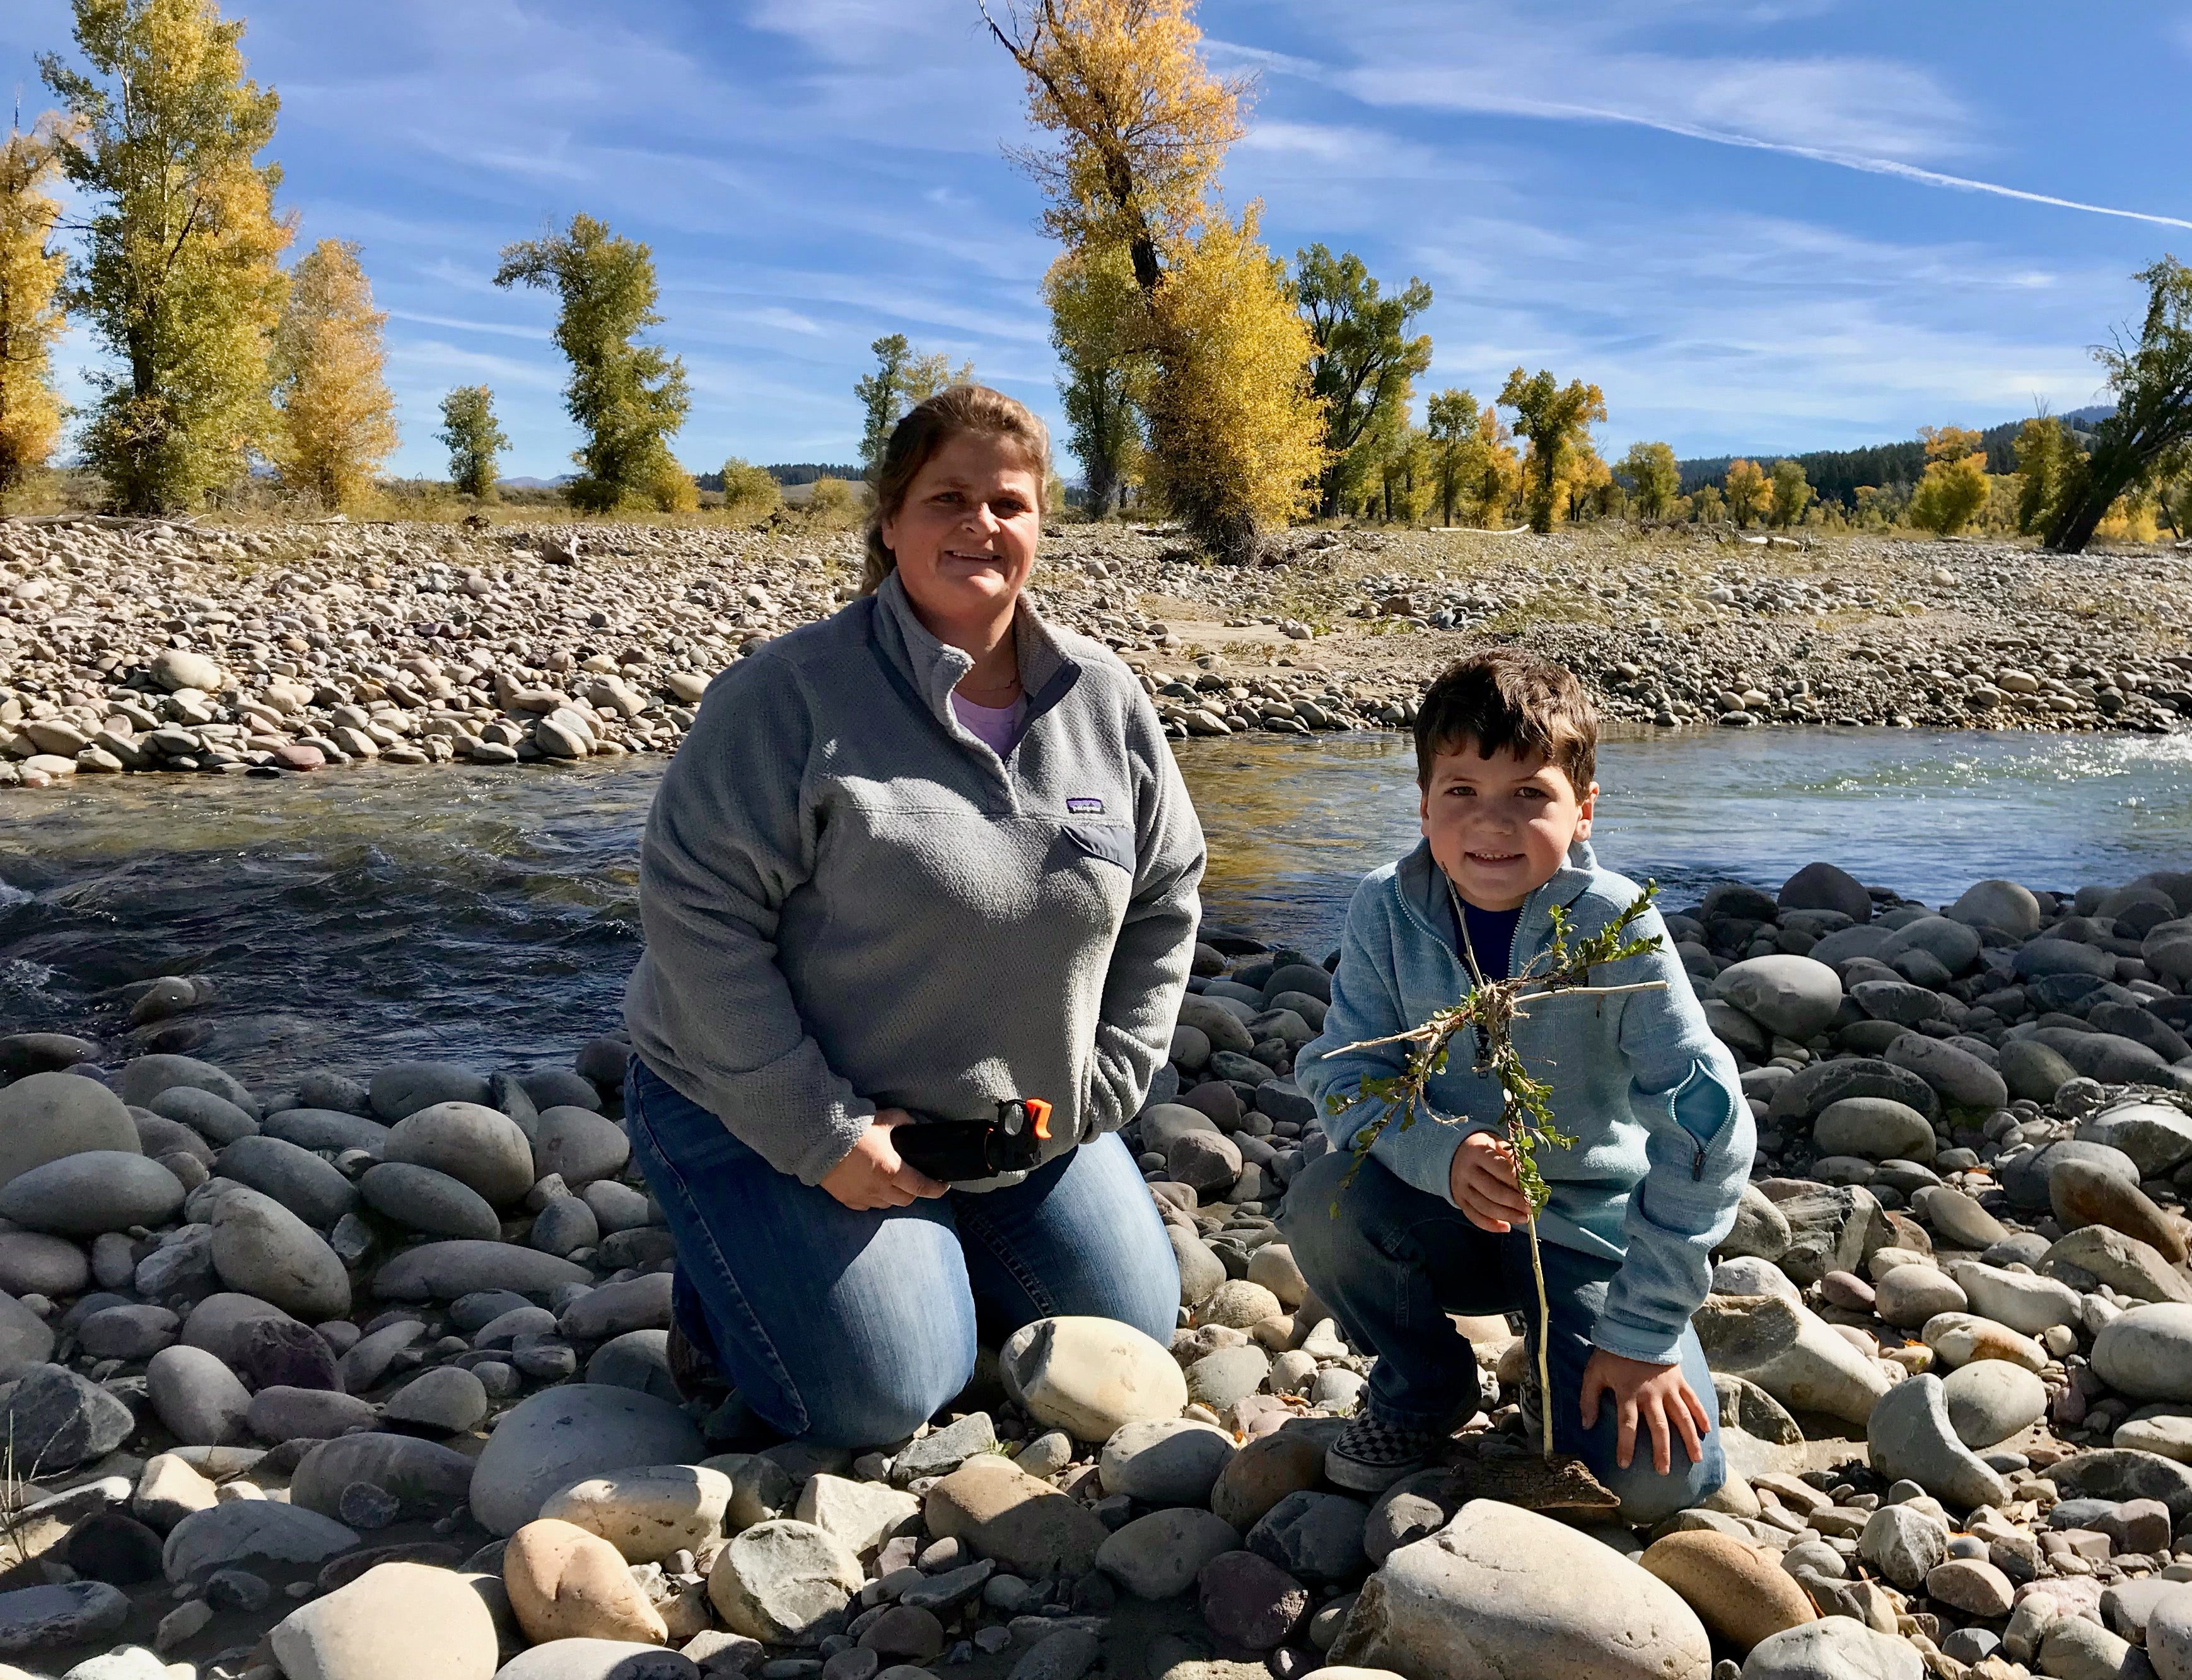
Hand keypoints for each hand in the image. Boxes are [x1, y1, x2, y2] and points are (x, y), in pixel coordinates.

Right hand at [819, 1111, 947, 1210]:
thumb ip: (905, 1122)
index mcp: (892, 1169)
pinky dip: (874, 1200)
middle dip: (915, 1192)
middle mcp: (879, 1188)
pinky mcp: (846, 1199)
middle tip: (916, 1181)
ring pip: (887, 1205)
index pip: (921, 1187)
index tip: (943, 1187)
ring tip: (893, 1184)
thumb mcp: (886, 1118)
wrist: (820, 1138)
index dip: (936, 1189)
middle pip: (906, 1200)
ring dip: (894, 1197)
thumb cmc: (855, 1128)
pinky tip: (872, 1188)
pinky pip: (866, 1206)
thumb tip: (916, 1125)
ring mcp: (862, 1196)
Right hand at [1449, 1131, 1531, 1232]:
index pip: (1500, 1169)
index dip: (1517, 1181)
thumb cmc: (1482, 1148)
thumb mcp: (1495, 1142)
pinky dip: (1491, 1225)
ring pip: (1484, 1207)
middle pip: (1492, 1191)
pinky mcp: (1459, 1200)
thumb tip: (1528, 1177)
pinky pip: (1474, 1217)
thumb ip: (1511, 1157)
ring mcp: (1461, 1188)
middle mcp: (1466, 1171)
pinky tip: (1506, 1227)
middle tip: (1530, 1208)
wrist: (1453, 1153)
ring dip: (1506, 1216)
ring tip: (1523, 1219)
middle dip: (1514, 1202)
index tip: (1532, 1190)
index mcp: (1477, 1152)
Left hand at [1579, 1348, 1711, 1474]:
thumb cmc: (1612, 1352)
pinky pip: (1693, 1400)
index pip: (1627, 1425)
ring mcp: (1668, 1388)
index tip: (1624, 1465)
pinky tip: (1708, 1430)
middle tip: (1664, 1471)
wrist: (1637, 1326)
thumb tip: (1586, 1426)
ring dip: (1689, 1439)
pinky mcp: (1680, 1380)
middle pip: (1659, 1427)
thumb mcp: (1593, 1373)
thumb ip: (1588, 1399)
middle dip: (1662, 1451)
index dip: (1625, 1446)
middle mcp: (1651, 1394)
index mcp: (1628, 1393)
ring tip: (1695, 1459)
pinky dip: (1701, 1414)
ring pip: (1682, 1417)